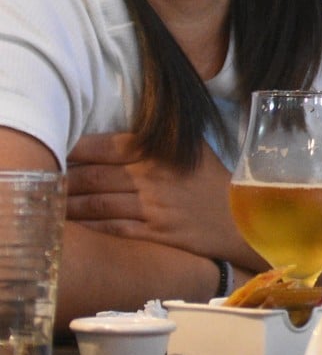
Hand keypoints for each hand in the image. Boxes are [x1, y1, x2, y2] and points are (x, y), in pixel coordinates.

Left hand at [66, 133, 257, 265]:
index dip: (77, 150)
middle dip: (67, 178)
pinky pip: (111, 230)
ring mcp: (154, 208)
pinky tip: (74, 225)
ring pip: (97, 204)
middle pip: (95, 177)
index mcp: (162, 152)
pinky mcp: (154, 235)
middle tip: (49, 177)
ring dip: (70, 204)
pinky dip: (88, 227)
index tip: (61, 151)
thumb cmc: (212, 181)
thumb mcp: (193, 147)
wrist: (240, 220)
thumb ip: (160, 135)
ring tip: (54, 202)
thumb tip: (127, 119)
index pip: (107, 146)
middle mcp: (154, 178)